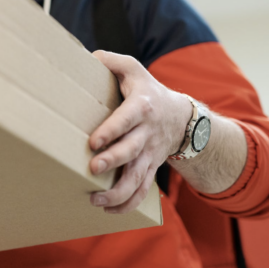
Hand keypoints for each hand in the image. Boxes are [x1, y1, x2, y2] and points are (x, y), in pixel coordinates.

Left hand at [88, 51, 191, 213]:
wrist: (182, 117)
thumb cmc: (147, 89)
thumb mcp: (132, 67)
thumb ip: (109, 60)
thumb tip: (86, 57)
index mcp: (142, 106)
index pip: (127, 118)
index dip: (112, 130)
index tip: (93, 141)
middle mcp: (147, 133)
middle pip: (132, 150)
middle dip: (113, 161)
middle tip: (93, 169)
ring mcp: (150, 154)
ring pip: (137, 178)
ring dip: (118, 192)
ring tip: (95, 199)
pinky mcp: (150, 169)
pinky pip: (142, 192)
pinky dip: (127, 204)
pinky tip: (107, 210)